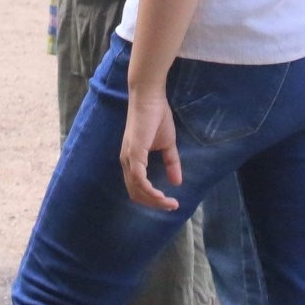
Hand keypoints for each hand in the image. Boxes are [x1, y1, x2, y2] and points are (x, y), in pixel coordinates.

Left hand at [120, 82, 181, 209]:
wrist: (150, 97)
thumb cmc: (156, 116)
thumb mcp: (168, 144)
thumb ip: (171, 162)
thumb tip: (177, 182)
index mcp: (133, 160)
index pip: (138, 188)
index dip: (153, 199)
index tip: (171, 203)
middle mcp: (127, 162)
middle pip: (136, 193)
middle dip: (154, 204)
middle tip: (171, 207)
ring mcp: (129, 158)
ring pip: (137, 190)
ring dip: (154, 201)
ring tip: (169, 203)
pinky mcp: (134, 153)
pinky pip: (139, 179)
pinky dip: (149, 191)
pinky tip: (161, 195)